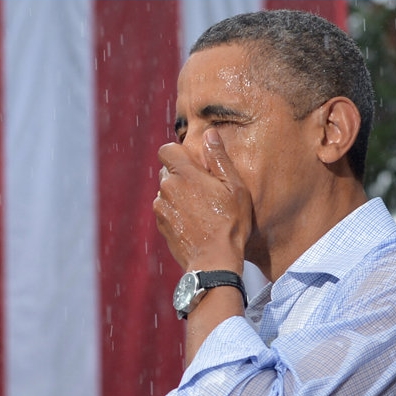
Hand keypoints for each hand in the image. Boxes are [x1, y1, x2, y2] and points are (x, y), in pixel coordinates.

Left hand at [153, 128, 251, 273]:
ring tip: (201, 209)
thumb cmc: (229, 224)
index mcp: (184, 174)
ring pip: (166, 191)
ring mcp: (161, 209)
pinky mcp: (161, 226)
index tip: (195, 163)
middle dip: (182, 175)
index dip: (178, 153)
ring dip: (179, 194)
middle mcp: (167, 188)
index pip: (165, 150)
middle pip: (167, 171)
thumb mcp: (235, 188)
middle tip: (204, 189)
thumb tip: (210, 134)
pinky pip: (165, 210)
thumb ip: (219, 158)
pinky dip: (176, 211)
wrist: (214, 262)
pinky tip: (194, 222)